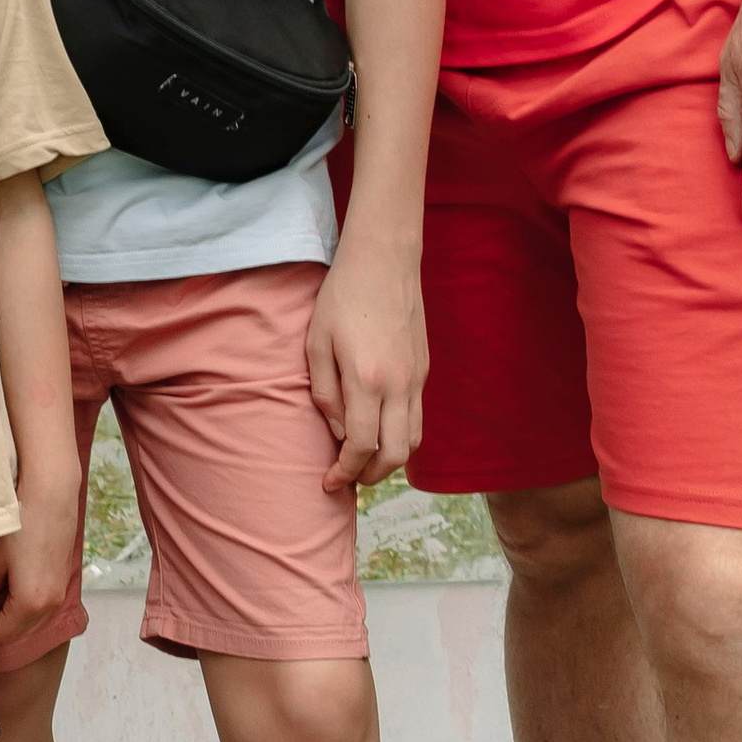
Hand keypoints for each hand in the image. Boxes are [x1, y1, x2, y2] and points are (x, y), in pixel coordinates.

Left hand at [0, 471, 79, 646]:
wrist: (52, 496)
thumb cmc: (22, 523)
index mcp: (30, 602)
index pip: (2, 632)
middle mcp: (50, 604)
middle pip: (19, 630)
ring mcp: (60, 592)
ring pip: (32, 619)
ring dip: (12, 615)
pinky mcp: (64, 579)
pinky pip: (43, 604)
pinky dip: (26, 604)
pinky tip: (11, 587)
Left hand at [305, 230, 427, 495]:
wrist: (385, 260)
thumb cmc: (342, 296)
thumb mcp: (317, 343)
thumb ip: (325, 393)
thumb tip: (339, 432)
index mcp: (367, 380)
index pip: (361, 447)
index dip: (344, 472)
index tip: (328, 482)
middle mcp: (399, 385)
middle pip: (396, 455)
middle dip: (371, 476)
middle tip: (347, 477)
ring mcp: (417, 378)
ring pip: (414, 440)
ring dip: (391, 460)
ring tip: (364, 460)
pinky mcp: (424, 369)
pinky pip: (418, 416)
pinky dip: (401, 435)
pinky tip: (379, 429)